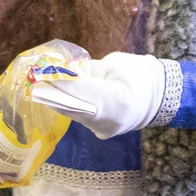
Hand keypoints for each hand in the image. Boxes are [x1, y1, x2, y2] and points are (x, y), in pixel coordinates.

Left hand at [30, 51, 169, 139]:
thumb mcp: (116, 64)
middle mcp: (108, 122)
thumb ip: (90, 71)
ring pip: (74, 114)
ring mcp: (104, 130)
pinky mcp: (100, 132)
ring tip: (41, 85)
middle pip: (73, 107)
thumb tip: (67, 74)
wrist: (162, 97)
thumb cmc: (142, 74)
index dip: (60, 83)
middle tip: (34, 81)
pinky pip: (80, 117)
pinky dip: (68, 106)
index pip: (81, 92)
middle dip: (52, 93)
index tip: (41, 74)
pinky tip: (56, 95)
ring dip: (57, 100)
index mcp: (117, 101)